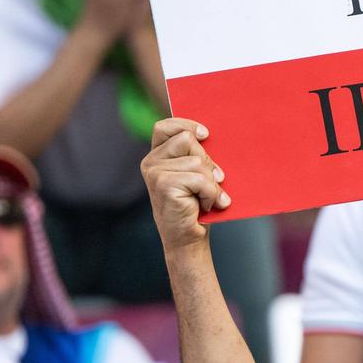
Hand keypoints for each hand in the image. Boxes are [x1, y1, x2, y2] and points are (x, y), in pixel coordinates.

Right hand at [141, 118, 230, 248]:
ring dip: (212, 183)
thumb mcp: (197, 174)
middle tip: (211, 182)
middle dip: (207, 161)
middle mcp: (151, 162)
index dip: (186, 125)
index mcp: (158, 155)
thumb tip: (208, 135)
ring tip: (207, 197)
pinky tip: (208, 204)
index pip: (165, 126)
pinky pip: (200, 179)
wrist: (189, 237)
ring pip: (198, 162)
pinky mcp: (164, 185)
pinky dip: (211, 193)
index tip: (205, 134)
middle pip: (188, 140)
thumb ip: (197, 155)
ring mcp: (154, 173)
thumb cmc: (197, 204)